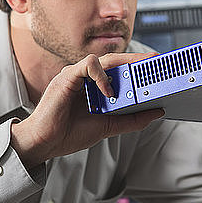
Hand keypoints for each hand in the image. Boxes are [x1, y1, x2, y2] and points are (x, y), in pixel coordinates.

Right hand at [10, 53, 164, 168]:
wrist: (44, 143)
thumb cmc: (68, 134)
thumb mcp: (108, 126)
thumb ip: (132, 120)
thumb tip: (157, 112)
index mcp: (93, 87)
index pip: (118, 71)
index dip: (137, 67)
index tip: (156, 68)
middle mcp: (85, 78)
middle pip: (115, 61)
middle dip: (137, 60)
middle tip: (155, 61)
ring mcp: (75, 75)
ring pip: (104, 59)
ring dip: (123, 66)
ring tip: (136, 79)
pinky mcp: (67, 77)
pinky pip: (89, 64)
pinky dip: (102, 76)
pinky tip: (108, 92)